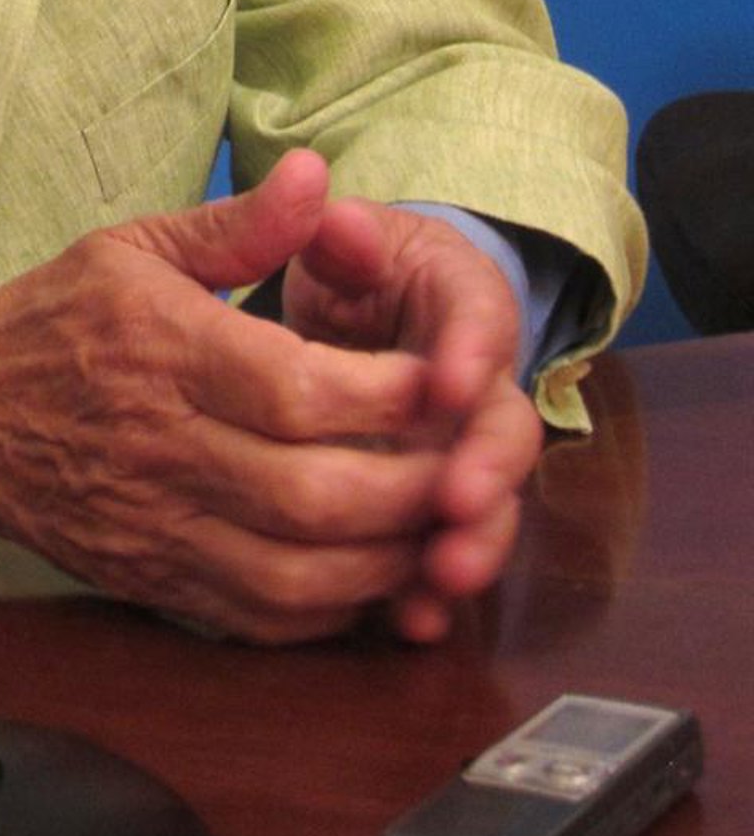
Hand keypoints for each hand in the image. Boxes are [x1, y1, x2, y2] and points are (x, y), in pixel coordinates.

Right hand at [0, 151, 532, 645]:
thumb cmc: (57, 316)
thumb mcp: (134, 244)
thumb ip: (237, 224)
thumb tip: (319, 175)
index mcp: (165, 348)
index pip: (297, 390)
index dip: (386, 395)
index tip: (439, 378)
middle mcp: (163, 444)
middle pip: (312, 493)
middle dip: (409, 486)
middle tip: (460, 461)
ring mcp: (159, 524)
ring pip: (297, 573)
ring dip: (385, 558)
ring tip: (432, 519)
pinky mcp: (157, 580)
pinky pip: (262, 619)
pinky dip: (333, 609)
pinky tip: (369, 569)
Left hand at [279, 192, 541, 641]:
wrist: (366, 307)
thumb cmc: (353, 265)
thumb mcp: (347, 237)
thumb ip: (342, 232)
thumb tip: (333, 214)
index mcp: (465, 305)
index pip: (482, 323)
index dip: (470, 354)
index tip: (448, 380)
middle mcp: (481, 388)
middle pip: (503, 434)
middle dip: (484, 472)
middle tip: (458, 503)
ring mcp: (464, 454)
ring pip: (485, 508)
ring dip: (468, 544)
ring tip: (440, 579)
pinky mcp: (435, 507)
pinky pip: (442, 551)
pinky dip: (428, 588)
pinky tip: (410, 621)